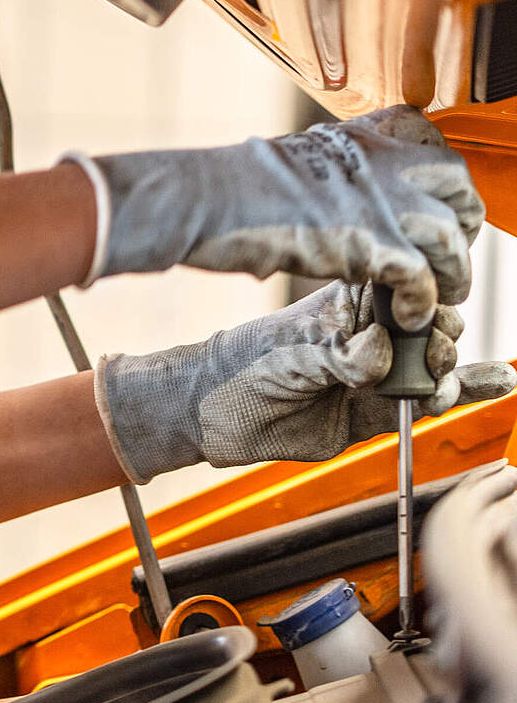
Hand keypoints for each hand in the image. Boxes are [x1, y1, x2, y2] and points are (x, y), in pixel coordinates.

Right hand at [71, 105, 483, 329]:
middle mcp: (380, 157)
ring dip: (453, 273)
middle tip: (447, 253)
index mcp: (360, 133)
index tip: (434, 203)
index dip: (439, 180)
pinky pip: (422, 277)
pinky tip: (408, 316)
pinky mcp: (370, 243)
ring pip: (450, 237)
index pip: (431, 140)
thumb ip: (334, 170)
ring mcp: (380, 198)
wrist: (203, 199)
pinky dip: (422, 302)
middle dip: (461, 223)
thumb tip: (346, 192)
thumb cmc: (229, 185)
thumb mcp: (296, 159)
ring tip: (443, 298)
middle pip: (458, 185)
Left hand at [96, 280, 516, 481]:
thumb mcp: (291, 354)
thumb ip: (341, 355)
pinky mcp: (377, 411)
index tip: (421, 314)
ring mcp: (377, 372)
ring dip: (452, 370)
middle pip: (430, 325)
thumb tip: (384, 354)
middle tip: (425, 355)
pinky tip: (500, 381)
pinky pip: (429, 401)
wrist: (214, 415)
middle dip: (438, 337)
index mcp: (348, 302)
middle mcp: (369, 333)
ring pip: (435, 364)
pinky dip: (467, 391)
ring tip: (440, 384)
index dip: (423, 297)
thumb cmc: (242, 366)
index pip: (404, 288)